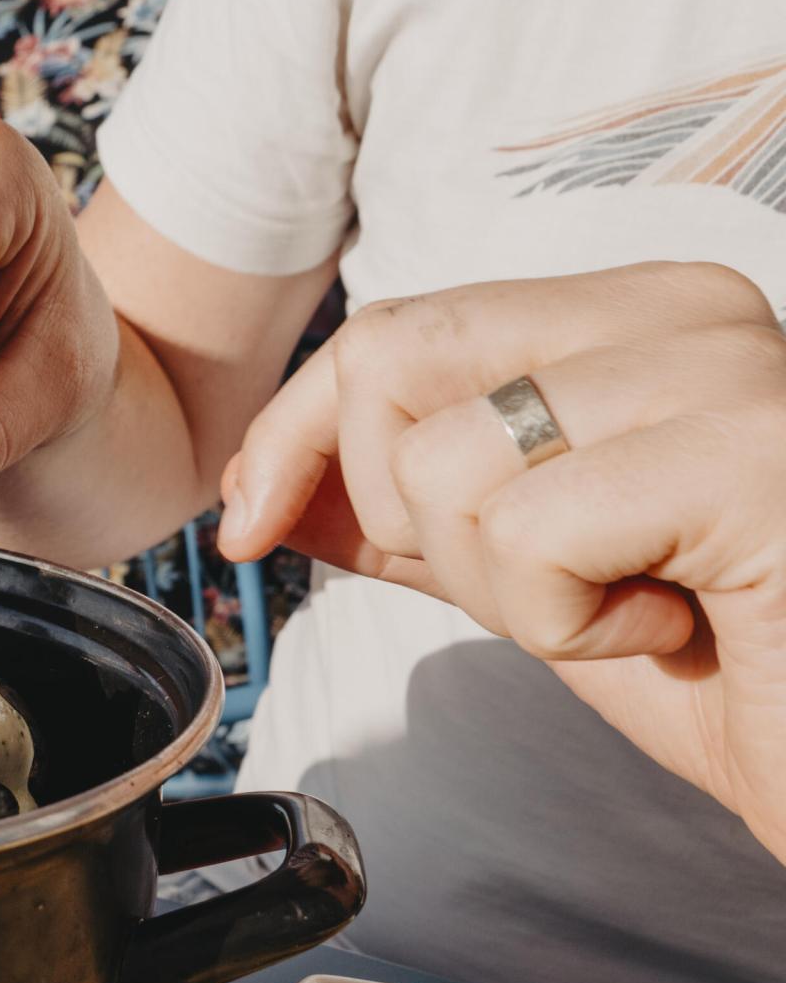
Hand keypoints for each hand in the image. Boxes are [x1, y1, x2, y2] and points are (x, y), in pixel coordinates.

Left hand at [220, 262, 785, 860]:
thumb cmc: (729, 672)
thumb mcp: (529, 581)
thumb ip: (410, 518)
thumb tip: (267, 485)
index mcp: (638, 316)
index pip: (396, 329)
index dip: (293, 431)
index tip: (246, 523)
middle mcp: (687, 310)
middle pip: (393, 362)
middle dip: (401, 511)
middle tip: (534, 585)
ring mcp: (727, 370)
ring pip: (446, 460)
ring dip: (500, 587)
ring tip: (627, 609)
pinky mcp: (749, 453)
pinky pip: (527, 528)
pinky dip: (565, 621)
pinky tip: (675, 628)